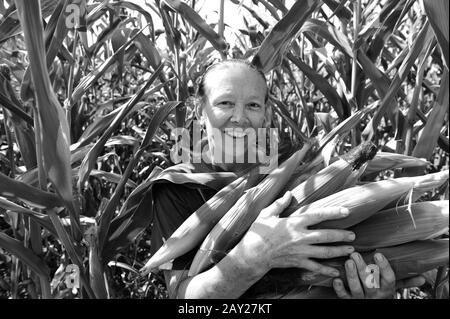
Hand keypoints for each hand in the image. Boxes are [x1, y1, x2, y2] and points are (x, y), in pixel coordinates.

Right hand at [240, 191, 355, 277]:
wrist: (252, 254)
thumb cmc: (258, 233)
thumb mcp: (267, 214)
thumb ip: (280, 203)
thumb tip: (288, 193)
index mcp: (294, 222)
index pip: (318, 215)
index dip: (334, 212)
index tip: (347, 211)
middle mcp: (300, 237)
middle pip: (326, 235)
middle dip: (342, 235)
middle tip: (353, 235)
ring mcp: (300, 251)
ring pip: (324, 251)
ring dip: (339, 251)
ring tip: (351, 250)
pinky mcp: (298, 262)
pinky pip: (315, 267)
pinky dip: (326, 270)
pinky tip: (336, 271)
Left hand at [332, 252, 425, 298]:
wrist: (372, 307)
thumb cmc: (382, 295)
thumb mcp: (394, 289)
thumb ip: (405, 282)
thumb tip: (422, 278)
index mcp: (387, 290)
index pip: (389, 279)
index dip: (384, 267)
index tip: (378, 254)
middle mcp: (375, 295)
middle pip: (370, 283)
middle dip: (363, 269)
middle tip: (355, 254)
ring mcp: (361, 299)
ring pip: (357, 288)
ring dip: (352, 275)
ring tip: (348, 262)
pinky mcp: (350, 301)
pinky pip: (344, 297)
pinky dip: (340, 289)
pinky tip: (336, 279)